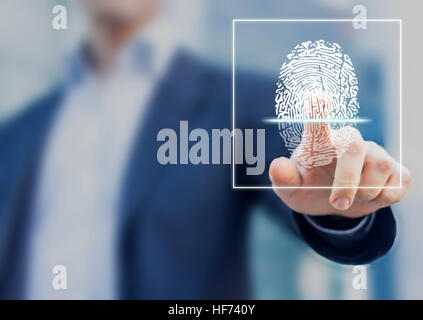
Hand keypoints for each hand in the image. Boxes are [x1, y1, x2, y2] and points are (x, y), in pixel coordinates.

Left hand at [270, 99, 410, 217]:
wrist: (335, 205)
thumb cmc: (309, 189)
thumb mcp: (291, 190)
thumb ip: (283, 178)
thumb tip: (277, 164)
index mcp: (319, 143)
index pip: (317, 124)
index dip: (318, 112)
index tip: (317, 98)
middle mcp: (348, 142)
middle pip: (354, 148)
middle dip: (347, 180)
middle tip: (336, 203)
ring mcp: (375, 153)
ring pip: (380, 167)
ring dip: (364, 193)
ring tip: (350, 198)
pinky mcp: (395, 169)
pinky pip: (396, 183)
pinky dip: (382, 198)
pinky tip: (370, 196)